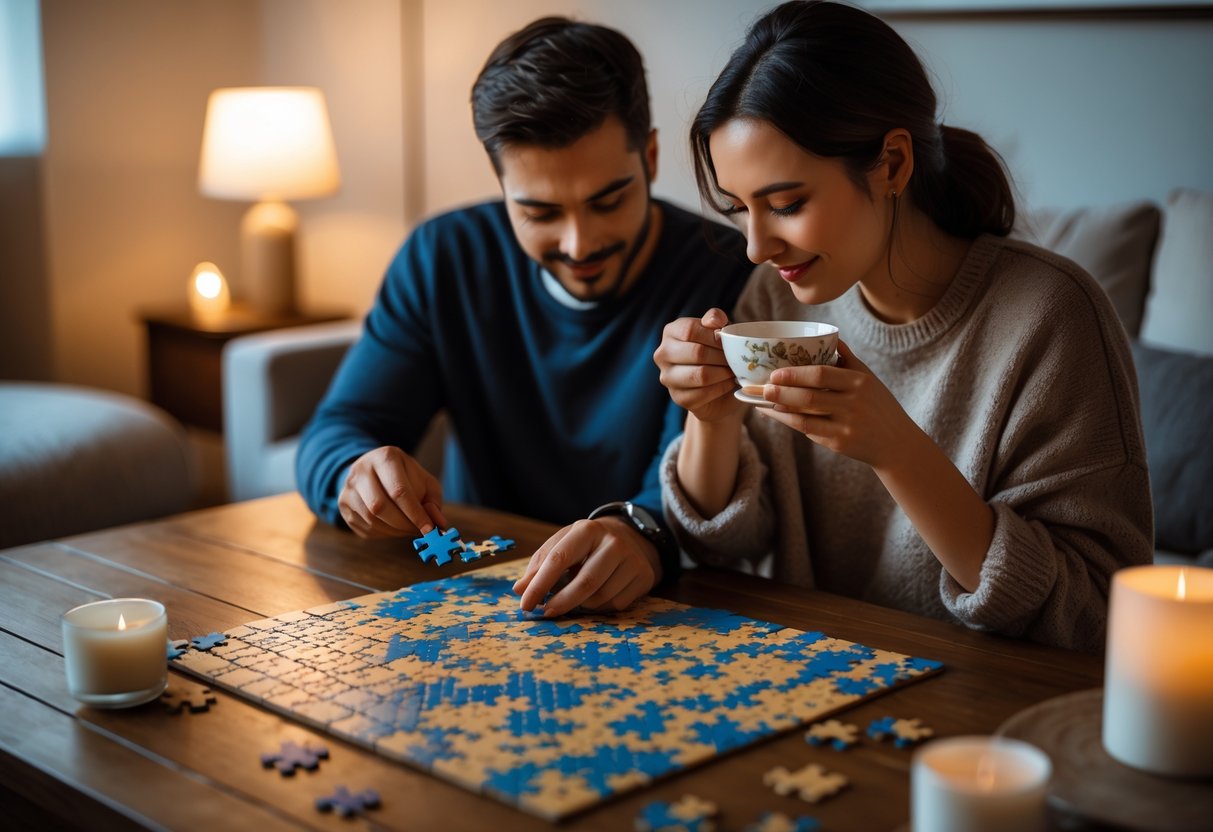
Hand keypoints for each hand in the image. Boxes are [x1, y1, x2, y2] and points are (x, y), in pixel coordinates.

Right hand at [338, 445, 446, 538]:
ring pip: (370, 518)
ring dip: (394, 530)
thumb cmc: (405, 478)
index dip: (414, 513)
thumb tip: (438, 524)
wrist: (375, 472)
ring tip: (408, 529)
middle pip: (380, 506)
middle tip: (419, 532)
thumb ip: (433, 502)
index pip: (398, 490)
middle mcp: (361, 470)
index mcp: (385, 457)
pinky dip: (384, 533)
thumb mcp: (424, 482)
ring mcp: (348, 488)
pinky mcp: (343, 505)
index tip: (429, 528)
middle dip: (404, 524)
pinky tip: (394, 528)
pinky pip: (364, 526)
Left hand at [512, 517, 659, 617]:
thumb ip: (540, 564)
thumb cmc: (588, 545)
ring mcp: (632, 560)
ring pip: (601, 597)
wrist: (631, 537)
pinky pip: (616, 604)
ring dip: (582, 605)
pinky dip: (601, 607)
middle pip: (585, 582)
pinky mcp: (644, 576)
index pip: (559, 559)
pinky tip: (597, 596)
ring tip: (576, 597)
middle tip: (546, 613)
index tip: (525, 604)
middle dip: (562, 602)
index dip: (540, 584)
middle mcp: (613, 543)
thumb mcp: (564, 544)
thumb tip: (519, 589)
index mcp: (587, 530)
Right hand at [653, 307, 744, 423]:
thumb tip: (715, 319)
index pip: (690, 330)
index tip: (729, 342)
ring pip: (700, 375)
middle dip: (722, 356)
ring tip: (733, 371)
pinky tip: (728, 383)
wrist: (716, 384)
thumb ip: (715, 319)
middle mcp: (663, 354)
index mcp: (670, 332)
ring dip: (723, 373)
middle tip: (736, 359)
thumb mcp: (717, 331)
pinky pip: (703, 393)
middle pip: (696, 352)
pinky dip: (721, 388)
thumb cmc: (716, 351)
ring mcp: (667, 377)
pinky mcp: (678, 397)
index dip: (714, 336)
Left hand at [756, 340, 917, 468]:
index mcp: (860, 382)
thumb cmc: (880, 406)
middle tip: (763, 388)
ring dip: (781, 410)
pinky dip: (791, 423)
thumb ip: (848, 360)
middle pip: (809, 397)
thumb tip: (830, 337)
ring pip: (805, 418)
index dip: (795, 374)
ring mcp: (847, 426)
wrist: (897, 443)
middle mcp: (854, 403)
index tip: (775, 373)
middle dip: (782, 392)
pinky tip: (778, 416)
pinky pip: (809, 432)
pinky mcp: (840, 444)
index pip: (821, 374)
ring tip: (764, 403)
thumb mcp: (870, 379)